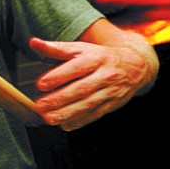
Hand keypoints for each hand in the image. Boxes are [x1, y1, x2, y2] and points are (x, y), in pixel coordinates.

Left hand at [29, 37, 154, 129]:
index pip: (77, 67)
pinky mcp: (113, 104)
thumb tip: (33, 43)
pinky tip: (66, 125)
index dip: (59, 75)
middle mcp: (106, 75)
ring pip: (88, 103)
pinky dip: (81, 121)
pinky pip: (96, 114)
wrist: (136, 66)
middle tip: (40, 105)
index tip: (41, 84)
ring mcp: (111, 91)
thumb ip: (57, 48)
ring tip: (49, 118)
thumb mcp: (83, 49)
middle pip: (82, 88)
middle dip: (60, 98)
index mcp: (96, 58)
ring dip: (68, 113)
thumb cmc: (103, 57)